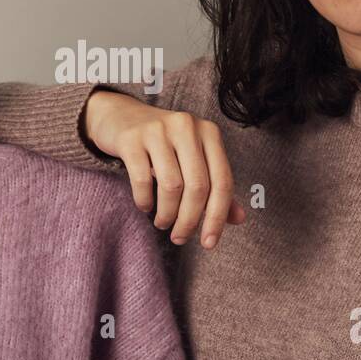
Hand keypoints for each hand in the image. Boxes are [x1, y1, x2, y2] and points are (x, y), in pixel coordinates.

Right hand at [83, 89, 246, 248]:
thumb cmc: (164, 145)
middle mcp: (187, 127)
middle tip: (180, 237)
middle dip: (189, 220)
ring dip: (167, 214)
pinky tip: (145, 206)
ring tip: (162, 223)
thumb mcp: (193, 159)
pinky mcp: (132, 138)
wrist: (121, 116)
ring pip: (171, 186)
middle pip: (197, 186)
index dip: (217, 217)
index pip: (223, 181)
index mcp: (209, 133)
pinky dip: (145, 201)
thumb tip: (240, 219)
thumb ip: (216, 186)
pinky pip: (142, 180)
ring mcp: (158, 130)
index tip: (209, 243)